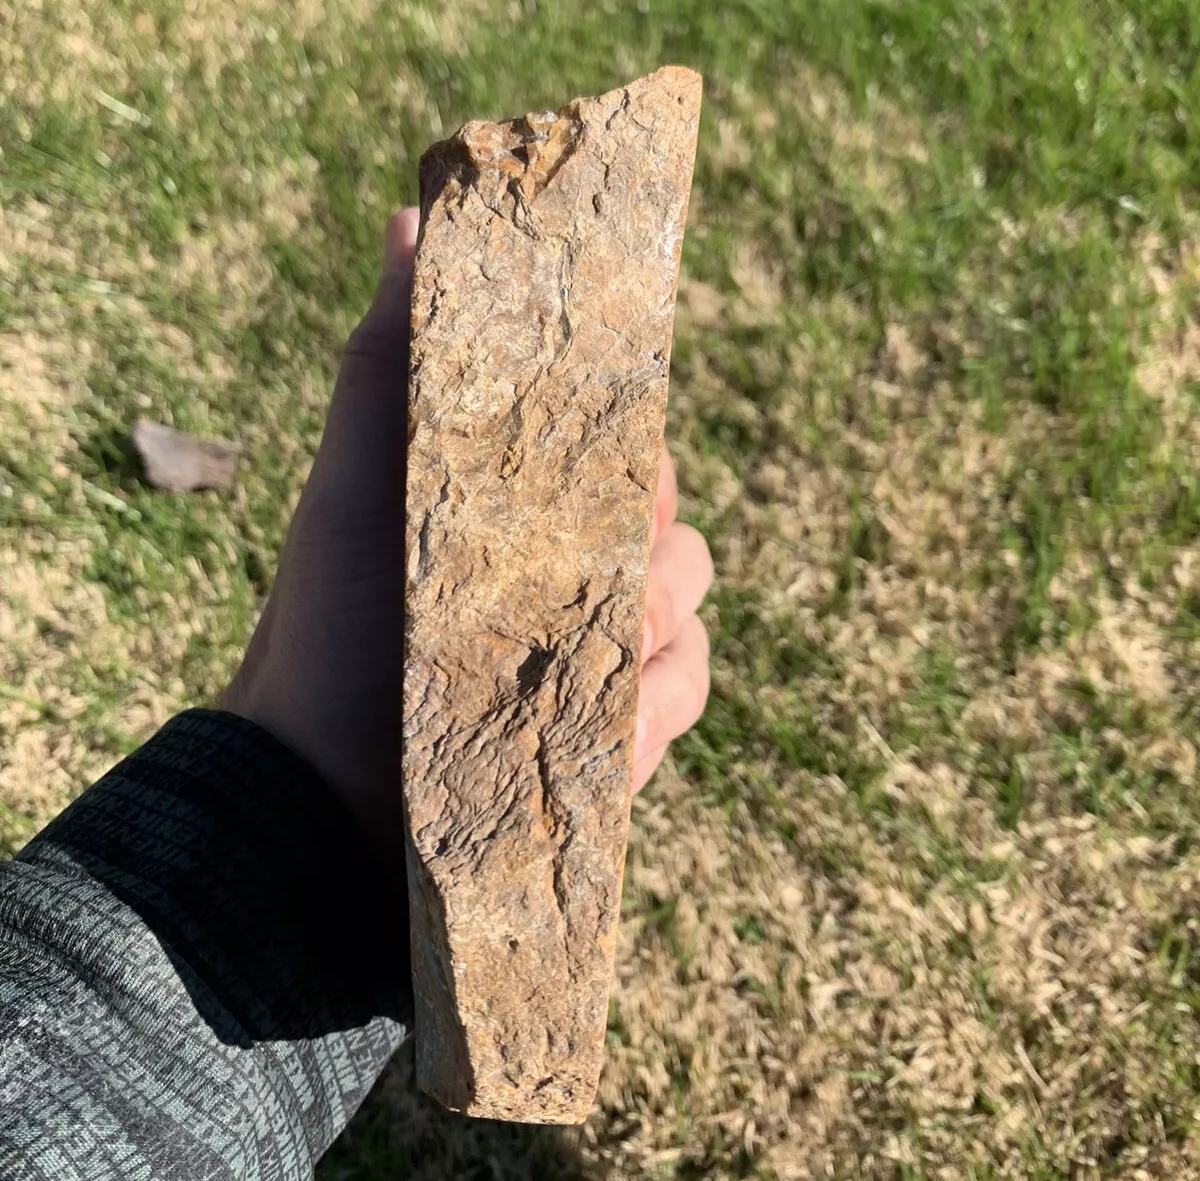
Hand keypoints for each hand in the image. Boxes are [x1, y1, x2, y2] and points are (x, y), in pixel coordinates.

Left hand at [222, 208, 712, 859]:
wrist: (322, 787)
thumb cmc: (334, 621)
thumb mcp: (362, 478)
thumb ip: (393, 357)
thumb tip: (411, 216)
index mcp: (524, 507)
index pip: (622, 449)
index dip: (632, 448)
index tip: (617, 463)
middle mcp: (571, 572)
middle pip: (674, 526)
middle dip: (651, 541)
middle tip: (599, 569)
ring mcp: (598, 652)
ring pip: (690, 606)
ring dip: (654, 626)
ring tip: (588, 662)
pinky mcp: (617, 730)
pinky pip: (683, 692)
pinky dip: (654, 709)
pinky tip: (608, 734)